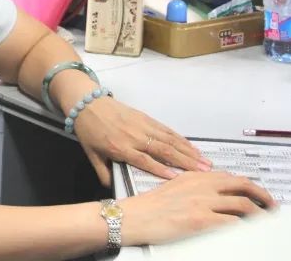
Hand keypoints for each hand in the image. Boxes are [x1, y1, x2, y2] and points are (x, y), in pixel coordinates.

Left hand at [72, 96, 212, 185]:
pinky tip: (190, 146)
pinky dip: (180, 138)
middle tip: (204, 171)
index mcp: (120, 147)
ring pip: (168, 139)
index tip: (178, 179)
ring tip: (204, 160)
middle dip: (185, 161)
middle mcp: (134, 136)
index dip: (161, 170)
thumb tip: (112, 189)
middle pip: (163, 150)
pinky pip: (165, 129)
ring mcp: (142, 125)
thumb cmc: (89, 130)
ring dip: (188, 150)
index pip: (144, 161)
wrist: (87, 102)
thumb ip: (103, 172)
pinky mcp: (145, 117)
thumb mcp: (91, 155)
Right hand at [119, 170, 275, 246]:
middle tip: (271, 206)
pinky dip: (246, 227)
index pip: (231, 177)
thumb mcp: (174, 188)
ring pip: (244, 205)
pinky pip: (233, 223)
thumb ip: (196, 187)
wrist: (134, 217)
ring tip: (266, 222)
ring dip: (260, 214)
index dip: (249, 185)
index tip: (257, 193)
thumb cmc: (149, 207)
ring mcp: (203, 202)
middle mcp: (202, 186)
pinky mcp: (201, 220)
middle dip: (263, 196)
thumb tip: (215, 195)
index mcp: (196, 177)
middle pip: (243, 185)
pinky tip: (249, 231)